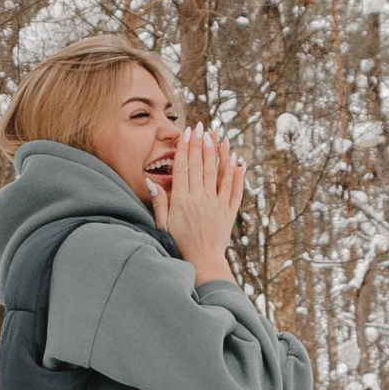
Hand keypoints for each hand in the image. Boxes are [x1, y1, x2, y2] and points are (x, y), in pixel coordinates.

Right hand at [153, 127, 244, 282]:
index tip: (188, 133)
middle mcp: (200, 200)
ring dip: (219, 154)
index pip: (184, 168)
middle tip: (203, 127)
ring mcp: (216, 205)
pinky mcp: (228, 213)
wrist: (201, 263)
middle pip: (201, 166)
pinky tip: (238, 162)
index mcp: (182, 201)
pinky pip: (234, 191)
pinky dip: (236, 176)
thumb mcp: (162, 224)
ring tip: (219, 137)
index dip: (186, 148)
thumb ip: (159, 201)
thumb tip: (151, 181)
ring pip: (218, 174)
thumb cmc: (178, 244)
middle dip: (202, 144)